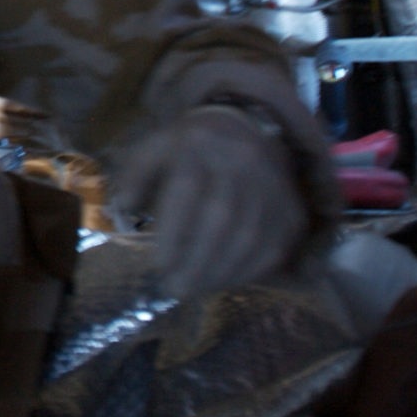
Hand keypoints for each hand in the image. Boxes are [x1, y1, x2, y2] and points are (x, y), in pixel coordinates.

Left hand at [116, 103, 310, 297]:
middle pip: (222, 217)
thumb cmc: (193, 145)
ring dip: (222, 271)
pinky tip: (226, 281)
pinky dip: (249, 271)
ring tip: (196, 289)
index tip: (159, 265)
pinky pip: (276, 247)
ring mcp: (272, 188)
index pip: (187, 190)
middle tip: (176, 289)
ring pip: (251, 236)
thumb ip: (135, 175)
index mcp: (200, 145)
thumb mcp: (157, 146)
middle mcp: (241, 164)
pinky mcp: (291, 210)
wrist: (250, 127)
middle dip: (197, 260)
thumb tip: (124, 209)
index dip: (175, 232)